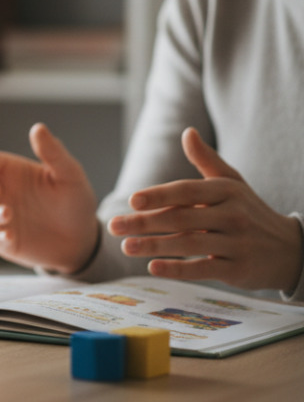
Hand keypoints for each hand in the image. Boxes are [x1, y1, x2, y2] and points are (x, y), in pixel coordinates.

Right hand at [0, 123, 99, 273]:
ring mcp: (0, 218)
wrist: (83, 239)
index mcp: (11, 171)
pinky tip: (9, 237)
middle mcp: (0, 193)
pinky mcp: (4, 243)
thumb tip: (38, 128)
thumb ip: (53, 153)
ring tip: (8, 214)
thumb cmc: (74, 200)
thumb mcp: (70, 174)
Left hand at [109, 127, 303, 291]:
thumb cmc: (249, 212)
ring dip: (154, 245)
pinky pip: (203, 268)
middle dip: (144, 222)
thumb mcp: (232, 183)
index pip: (187, 191)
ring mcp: (237, 243)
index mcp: (226, 191)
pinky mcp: (238, 269)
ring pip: (189, 243)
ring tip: (125, 246)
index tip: (131, 200)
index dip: (159, 195)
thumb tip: (187, 132)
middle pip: (181, 218)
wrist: (290, 249)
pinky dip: (178, 269)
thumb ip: (206, 160)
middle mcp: (233, 215)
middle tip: (114, 225)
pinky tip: (152, 267)